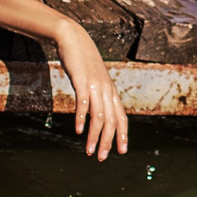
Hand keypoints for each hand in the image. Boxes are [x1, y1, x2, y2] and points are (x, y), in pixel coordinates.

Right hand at [53, 20, 129, 161]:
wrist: (73, 38)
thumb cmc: (82, 61)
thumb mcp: (93, 79)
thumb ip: (97, 94)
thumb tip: (96, 111)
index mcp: (111, 91)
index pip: (122, 117)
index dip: (123, 135)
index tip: (121, 152)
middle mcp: (107, 90)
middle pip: (112, 121)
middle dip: (108, 142)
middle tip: (102, 158)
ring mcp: (96, 85)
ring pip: (100, 116)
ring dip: (95, 136)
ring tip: (89, 151)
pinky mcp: (82, 81)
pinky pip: (84, 103)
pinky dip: (82, 118)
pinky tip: (79, 131)